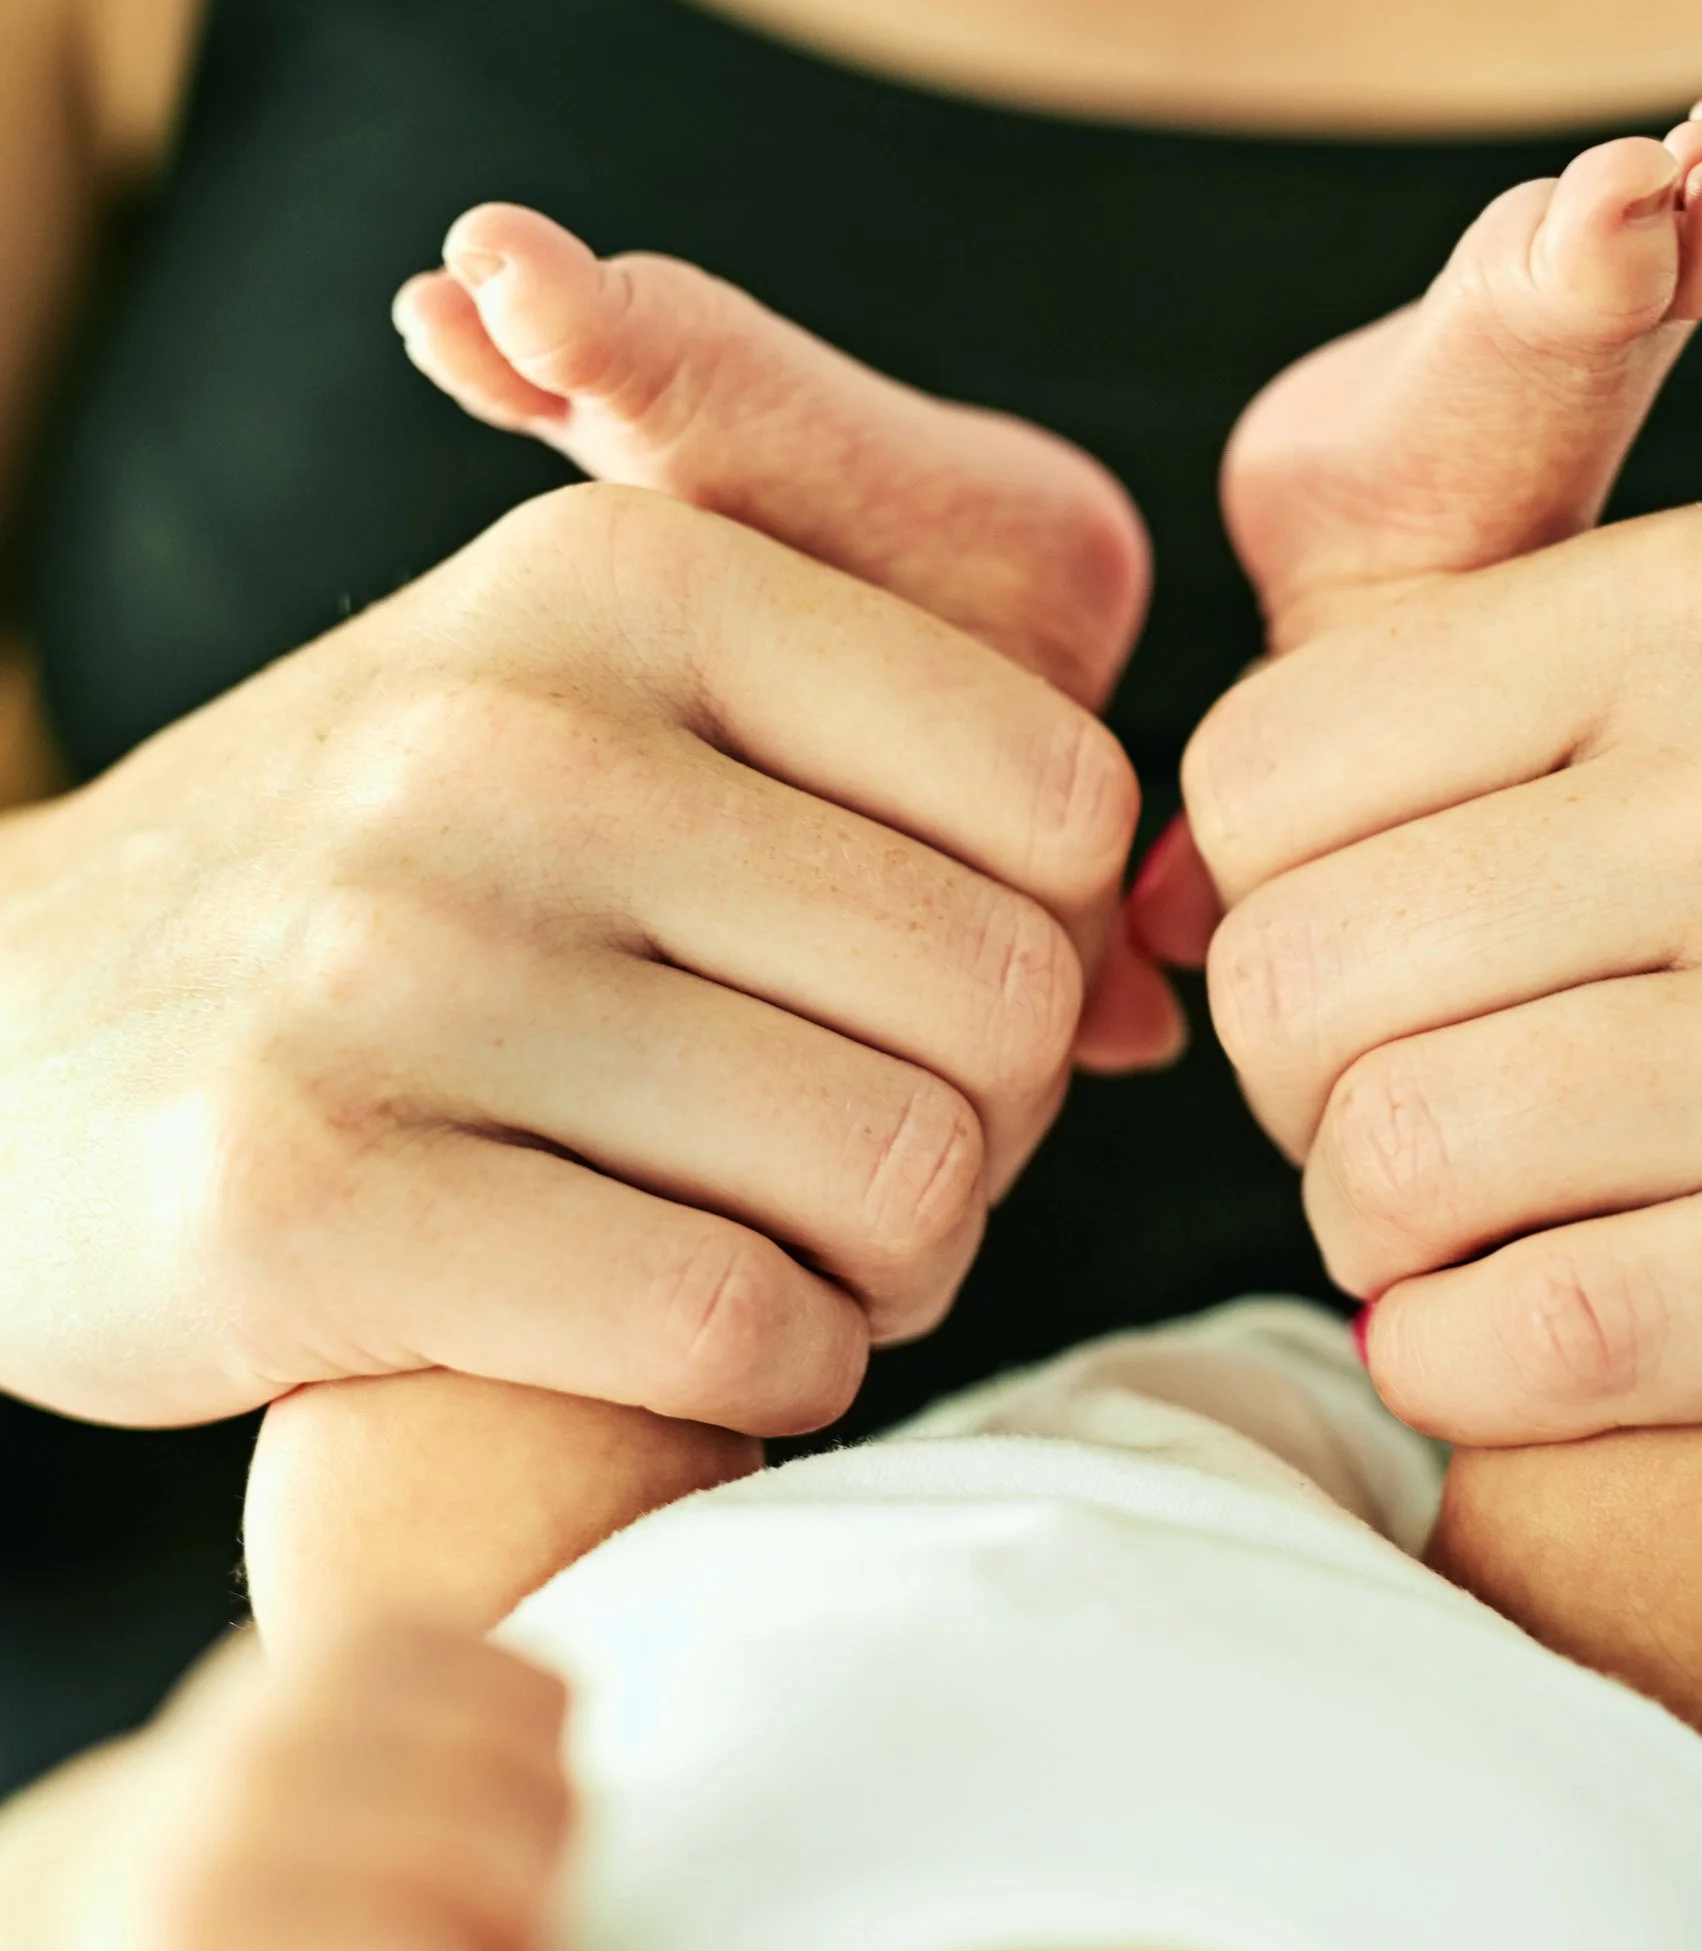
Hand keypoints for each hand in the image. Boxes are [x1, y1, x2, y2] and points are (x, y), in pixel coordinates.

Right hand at [0, 453, 1139, 1436]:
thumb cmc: (380, 894)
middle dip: (985, 1134)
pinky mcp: (304, 1195)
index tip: (926, 1014)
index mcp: (618, 576)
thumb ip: (873, 754)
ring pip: (891, 1176)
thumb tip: (1149, 976)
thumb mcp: (580, 706)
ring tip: (787, 1258)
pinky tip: (701, 1342)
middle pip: (997, 999)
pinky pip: (728, 1325)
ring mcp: (388, 961)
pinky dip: (771, 1374)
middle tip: (872, 1179)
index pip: (1059, 797)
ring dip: (887, 1271)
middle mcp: (504, 734)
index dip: (1044, 949)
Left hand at [63, 1621, 572, 1950]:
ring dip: (544, 1840)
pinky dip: (545, 1753)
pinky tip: (478, 1802)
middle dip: (521, 1936)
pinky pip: (541, 1683)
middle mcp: (229, 1810)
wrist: (134, 1902)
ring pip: (537, 1766)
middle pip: (505, 1868)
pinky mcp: (358, 1634)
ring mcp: (292, 1701)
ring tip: (473, 1883)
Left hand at [1180, 190, 1701, 1452]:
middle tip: (1411, 1120)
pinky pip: (1551, 1334)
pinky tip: (1504, 1337)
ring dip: (1379, 1239)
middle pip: (1298, 977)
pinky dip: (1466, 1365)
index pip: (1262, 767)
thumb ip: (1415, 706)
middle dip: (1301, 1090)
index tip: (1371, 967)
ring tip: (1473, 1224)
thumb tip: (1124, 895)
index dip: (1254, 906)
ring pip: (1398, 1161)